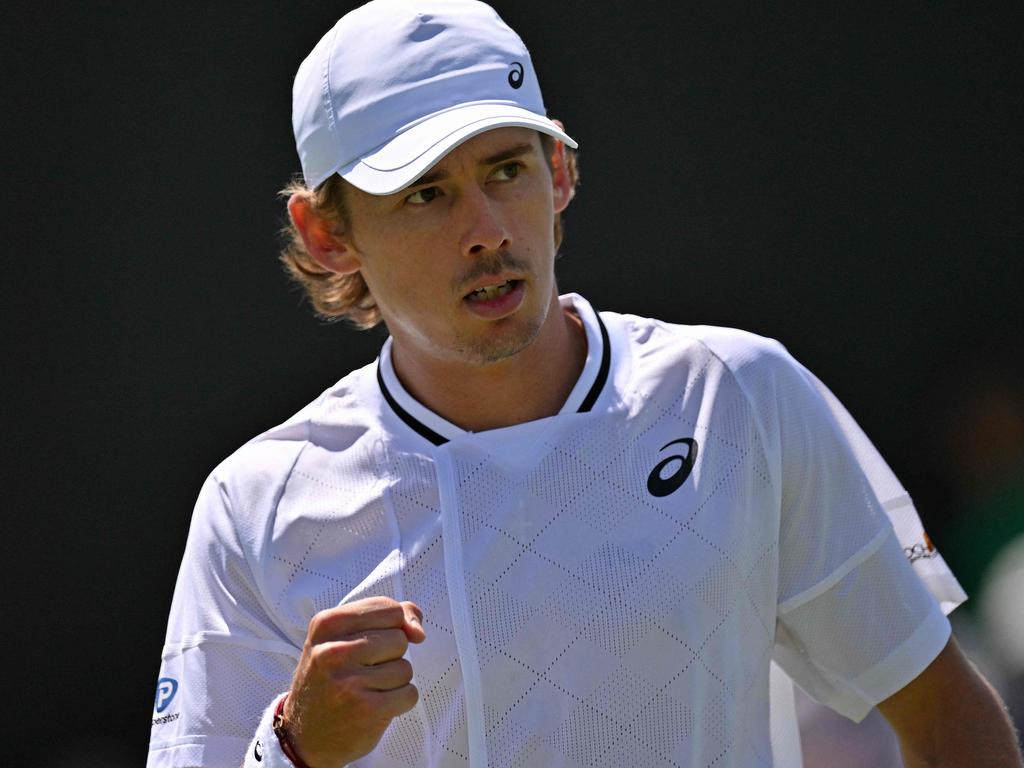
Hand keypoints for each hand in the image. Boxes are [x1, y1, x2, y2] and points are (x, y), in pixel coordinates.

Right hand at [282, 596, 425, 767]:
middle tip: (362, 672)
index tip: (373, 642)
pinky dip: (400, 701)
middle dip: (390, 656)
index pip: (388, 609)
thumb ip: (386, 618)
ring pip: (405, 668)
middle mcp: (333, 652)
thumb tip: (418, 632)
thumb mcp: (341, 637)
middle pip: (399, 639)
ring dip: (394, 681)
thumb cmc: (329, 678)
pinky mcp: (366, 710)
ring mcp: (349, 682)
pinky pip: (409, 693)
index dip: (392, 626)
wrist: (304, 736)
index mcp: (326, 624)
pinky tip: (375, 706)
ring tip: (366, 690)